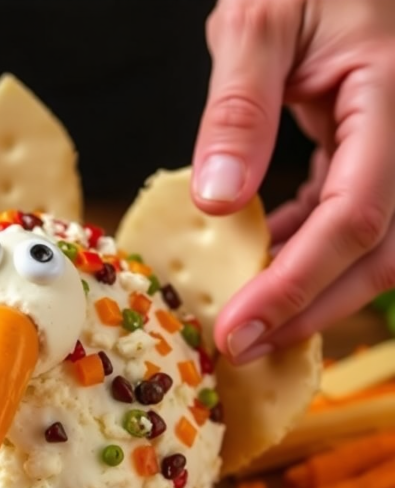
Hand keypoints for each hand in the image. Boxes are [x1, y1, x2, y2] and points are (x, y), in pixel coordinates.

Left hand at [192, 0, 394, 362]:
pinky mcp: (379, 154)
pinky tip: (265, 258)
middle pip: (380, 253)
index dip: (297, 284)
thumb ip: (239, 109)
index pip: (355, 218)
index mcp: (393, 101)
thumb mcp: (261, 21)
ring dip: (310, 292)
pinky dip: (308, 250)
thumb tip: (218, 199)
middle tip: (243, 348)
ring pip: (375, 247)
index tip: (239, 329)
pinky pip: (354, 219)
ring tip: (248, 320)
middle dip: (308, 310)